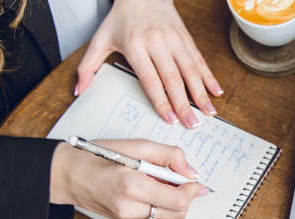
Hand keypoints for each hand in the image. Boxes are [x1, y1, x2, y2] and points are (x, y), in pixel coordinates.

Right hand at [50, 140, 206, 218]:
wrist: (67, 174)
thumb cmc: (97, 156)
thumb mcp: (136, 145)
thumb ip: (168, 156)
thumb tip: (190, 171)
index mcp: (132, 186)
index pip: (177, 200)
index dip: (191, 191)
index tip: (194, 181)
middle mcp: (130, 208)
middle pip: (176, 213)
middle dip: (185, 197)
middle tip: (181, 180)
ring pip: (167, 218)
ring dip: (173, 202)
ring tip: (163, 182)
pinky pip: (154, 218)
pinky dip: (161, 205)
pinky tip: (152, 189)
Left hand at [77, 0, 222, 128]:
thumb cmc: (121, 18)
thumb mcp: (100, 39)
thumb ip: (87, 66)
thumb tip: (78, 90)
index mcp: (135, 46)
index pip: (151, 79)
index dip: (161, 100)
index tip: (169, 118)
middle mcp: (157, 42)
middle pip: (173, 78)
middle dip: (184, 104)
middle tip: (192, 124)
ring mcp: (174, 39)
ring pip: (190, 70)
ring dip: (201, 93)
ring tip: (209, 112)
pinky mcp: (186, 38)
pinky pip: (199, 60)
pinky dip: (209, 76)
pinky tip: (216, 91)